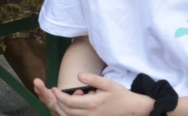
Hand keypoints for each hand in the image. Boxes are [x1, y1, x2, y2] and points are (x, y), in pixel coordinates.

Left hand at [33, 74, 151, 115]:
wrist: (133, 109)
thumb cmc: (120, 95)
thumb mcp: (108, 83)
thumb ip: (92, 79)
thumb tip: (78, 75)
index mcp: (92, 104)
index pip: (68, 101)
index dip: (58, 95)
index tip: (54, 88)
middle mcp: (91, 115)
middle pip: (67, 111)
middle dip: (58, 102)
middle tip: (55, 94)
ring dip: (62, 109)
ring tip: (61, 99)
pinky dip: (70, 114)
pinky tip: (71, 107)